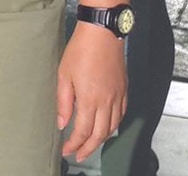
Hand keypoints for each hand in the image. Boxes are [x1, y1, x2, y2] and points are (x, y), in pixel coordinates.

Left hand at [57, 23, 126, 161]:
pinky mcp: (124, 90)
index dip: (74, 144)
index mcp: (90, 100)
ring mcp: (118, 97)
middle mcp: (107, 102)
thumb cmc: (81, 49)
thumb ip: (63, 102)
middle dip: (88, 148)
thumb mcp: (64, 74)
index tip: (67, 150)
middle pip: (99, 135)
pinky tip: (107, 126)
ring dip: (101, 139)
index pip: (83, 132)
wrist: (102, 32)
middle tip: (79, 155)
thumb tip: (62, 123)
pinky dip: (114, 126)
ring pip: (112, 128)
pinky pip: (121, 115)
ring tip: (91, 144)